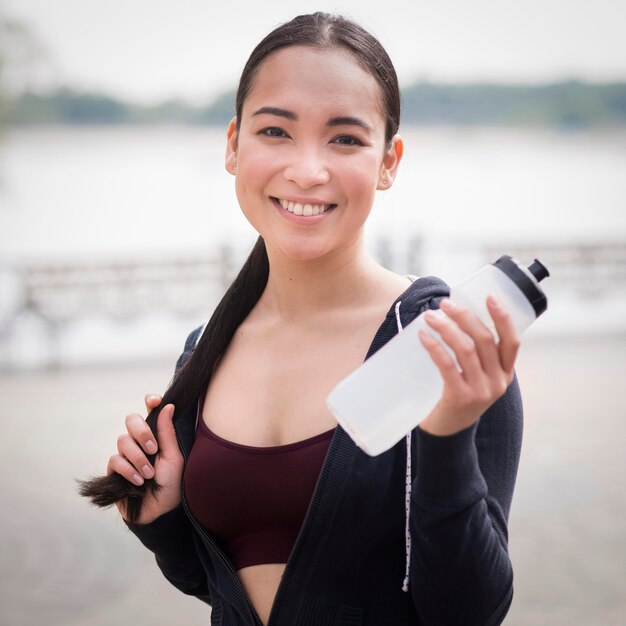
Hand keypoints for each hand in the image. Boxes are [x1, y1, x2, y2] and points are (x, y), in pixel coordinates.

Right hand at [106, 394, 182, 523]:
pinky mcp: (115, 470)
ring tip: (149, 474)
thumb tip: (168, 406)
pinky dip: (128, 470)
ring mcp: (127, 454)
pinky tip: (139, 481)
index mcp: (157, 435)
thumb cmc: (172, 484)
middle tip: (153, 449)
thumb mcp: (174, 457)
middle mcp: (140, 441)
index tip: (154, 401)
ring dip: (137, 458)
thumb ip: (167, 433)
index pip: (151, 411)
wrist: (159, 513)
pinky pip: (115, 460)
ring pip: (122, 441)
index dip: (151, 402)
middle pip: (131, 420)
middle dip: (141, 432)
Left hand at [418, 296, 519, 435]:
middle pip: (485, 340)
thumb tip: (456, 316)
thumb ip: (477, 354)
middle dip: (464, 316)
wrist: (448, 432)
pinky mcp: (460, 397)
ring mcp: (481, 391)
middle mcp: (498, 382)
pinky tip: (423, 336)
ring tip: (430, 316)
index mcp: (505, 373)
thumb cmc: (459, 395)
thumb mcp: (478, 377)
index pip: (512, 341)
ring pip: (466, 349)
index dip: (503, 318)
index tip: (489, 297)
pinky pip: (447, 365)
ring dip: (446, 328)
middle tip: (444, 304)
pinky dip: (434, 347)